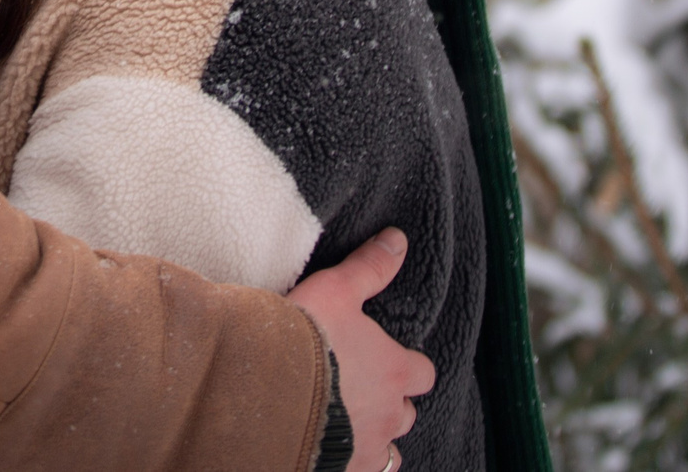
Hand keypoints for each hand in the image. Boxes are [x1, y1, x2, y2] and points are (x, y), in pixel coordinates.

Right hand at [286, 228, 433, 469]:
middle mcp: (387, 414)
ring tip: (350, 429)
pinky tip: (329, 451)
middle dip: (391, 406)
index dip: (409, 366)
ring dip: (375, 441)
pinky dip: (349, 463)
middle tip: (363, 392)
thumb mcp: (337, 290)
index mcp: (394, 371)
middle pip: (406, 415)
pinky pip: (357, 471)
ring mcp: (365, 448)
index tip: (392, 360)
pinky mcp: (340, 469)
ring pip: (387, 453)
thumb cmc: (305, 337)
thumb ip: (369, 268)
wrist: (265, 387)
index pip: (423, 373)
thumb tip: (398, 240)